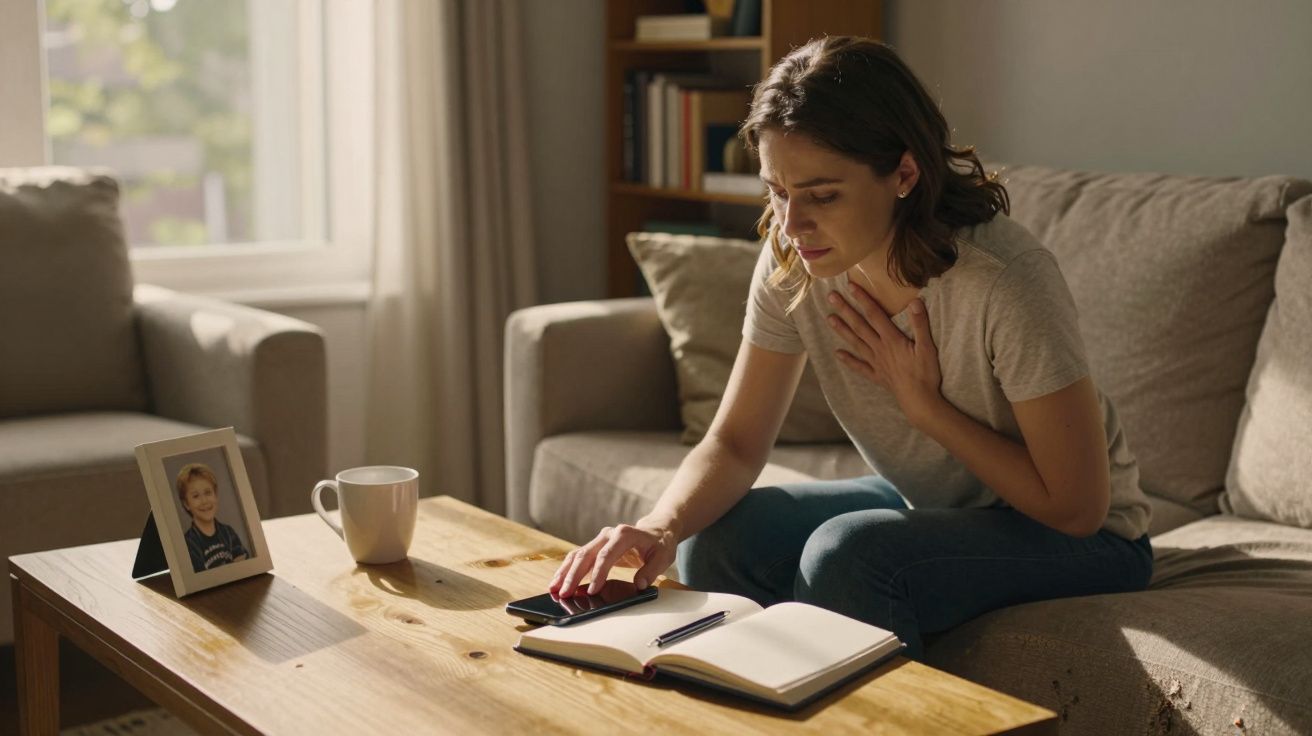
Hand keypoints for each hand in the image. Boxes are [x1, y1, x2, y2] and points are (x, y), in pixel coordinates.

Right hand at [549, 521, 677, 597]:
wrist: (656, 530)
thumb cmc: (660, 544)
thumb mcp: (663, 557)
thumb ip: (651, 570)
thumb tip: (639, 584)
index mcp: (624, 534)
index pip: (606, 555)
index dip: (598, 573)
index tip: (592, 591)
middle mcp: (608, 534)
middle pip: (586, 554)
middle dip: (574, 575)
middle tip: (565, 593)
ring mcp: (599, 540)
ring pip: (578, 555)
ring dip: (565, 572)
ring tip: (554, 588)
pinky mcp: (595, 547)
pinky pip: (578, 557)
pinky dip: (567, 569)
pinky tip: (558, 582)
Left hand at [826, 283, 944, 427]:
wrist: (919, 401)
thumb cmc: (925, 374)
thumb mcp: (927, 347)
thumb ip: (920, 324)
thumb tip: (915, 301)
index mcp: (892, 340)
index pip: (874, 315)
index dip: (863, 299)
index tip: (850, 286)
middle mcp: (880, 349)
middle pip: (860, 326)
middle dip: (845, 310)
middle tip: (831, 297)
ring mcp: (876, 363)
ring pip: (856, 343)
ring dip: (842, 330)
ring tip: (829, 319)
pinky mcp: (877, 376)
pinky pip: (860, 367)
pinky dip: (848, 360)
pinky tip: (837, 354)